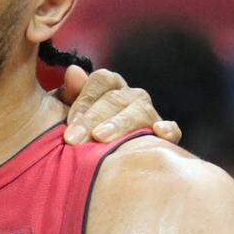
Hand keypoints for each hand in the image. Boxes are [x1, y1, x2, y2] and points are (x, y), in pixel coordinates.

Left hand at [56, 66, 181, 144]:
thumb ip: (68, 93)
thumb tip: (74, 71)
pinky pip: (172, 129)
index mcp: (108, 87)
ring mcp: (148, 115)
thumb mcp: (60, 113)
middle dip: (93, 118)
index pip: (102, 80)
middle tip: (73, 139)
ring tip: (100, 137)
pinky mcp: (163, 136)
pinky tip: (158, 132)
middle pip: (117, 98)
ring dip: (120, 124)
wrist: (84, 163)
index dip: (85, 98)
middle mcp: (130, 97)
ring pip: (141, 111)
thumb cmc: (71, 134)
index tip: (69, 121)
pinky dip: (168, 129)